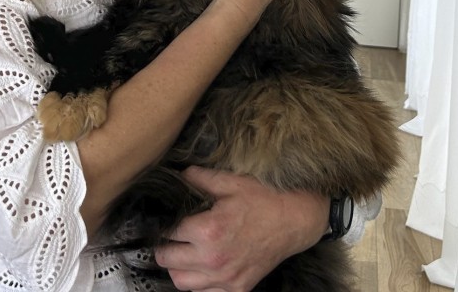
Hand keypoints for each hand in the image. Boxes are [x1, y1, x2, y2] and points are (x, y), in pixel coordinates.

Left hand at [153, 166, 327, 291]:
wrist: (294, 221)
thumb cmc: (263, 199)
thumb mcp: (231, 182)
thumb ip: (200, 178)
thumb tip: (178, 176)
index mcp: (208, 230)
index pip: (168, 232)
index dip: (163, 223)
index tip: (164, 219)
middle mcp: (213, 258)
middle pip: (167, 259)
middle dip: (164, 246)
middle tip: (169, 236)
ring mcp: (225, 277)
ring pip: (181, 281)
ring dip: (177, 267)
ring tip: (183, 253)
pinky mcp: (237, 288)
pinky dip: (198, 284)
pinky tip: (201, 268)